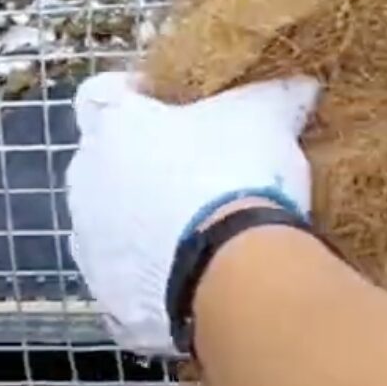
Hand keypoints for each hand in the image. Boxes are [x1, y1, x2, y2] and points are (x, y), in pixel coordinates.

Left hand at [62, 70, 320, 356]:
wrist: (230, 273)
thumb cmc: (237, 173)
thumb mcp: (268, 115)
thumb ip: (276, 93)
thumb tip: (301, 85)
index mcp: (112, 128)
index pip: (101, 94)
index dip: (134, 96)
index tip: (168, 104)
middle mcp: (86, 184)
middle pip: (104, 163)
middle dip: (140, 165)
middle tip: (193, 170)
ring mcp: (90, 247)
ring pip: (109, 227)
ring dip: (141, 227)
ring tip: (195, 233)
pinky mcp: (109, 300)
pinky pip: (126, 285)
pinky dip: (150, 282)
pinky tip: (190, 280)